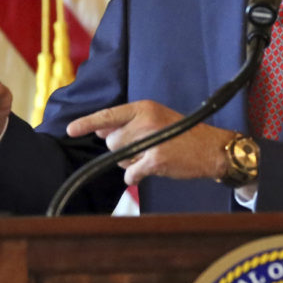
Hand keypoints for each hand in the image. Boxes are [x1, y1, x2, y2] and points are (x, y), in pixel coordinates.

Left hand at [67, 101, 235, 185]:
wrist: (211, 148)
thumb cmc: (183, 134)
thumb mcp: (156, 118)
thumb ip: (129, 123)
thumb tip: (99, 131)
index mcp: (144, 107)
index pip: (109, 114)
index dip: (87, 123)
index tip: (70, 129)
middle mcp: (146, 120)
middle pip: (111, 140)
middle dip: (120, 148)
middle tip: (141, 148)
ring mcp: (151, 140)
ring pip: (119, 157)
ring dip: (129, 162)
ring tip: (150, 155)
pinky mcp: (156, 159)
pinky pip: (131, 173)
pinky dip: (136, 175)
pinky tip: (150, 169)